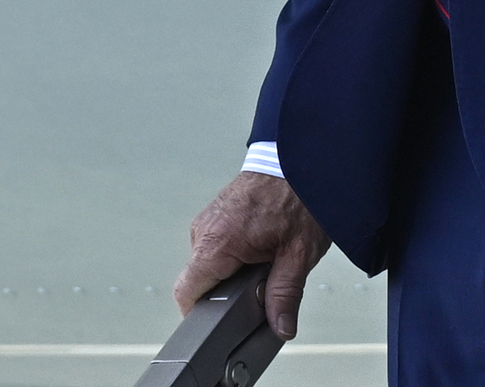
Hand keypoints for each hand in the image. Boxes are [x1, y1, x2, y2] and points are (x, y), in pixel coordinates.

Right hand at [174, 169, 330, 340]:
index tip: (219, 324)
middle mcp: (204, 230)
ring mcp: (207, 219)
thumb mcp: (298, 254)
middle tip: (258, 289)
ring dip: (229, 272)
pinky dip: (232, 255)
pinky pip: (214, 246)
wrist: (297, 157)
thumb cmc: (297, 196)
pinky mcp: (215, 213)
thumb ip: (285, 295)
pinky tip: (258, 248)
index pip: (185, 292)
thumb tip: (280, 326)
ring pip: (207, 263)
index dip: (199, 315)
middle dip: (225, 293)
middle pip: (198, 281)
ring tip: (263, 262)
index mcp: (217, 243)